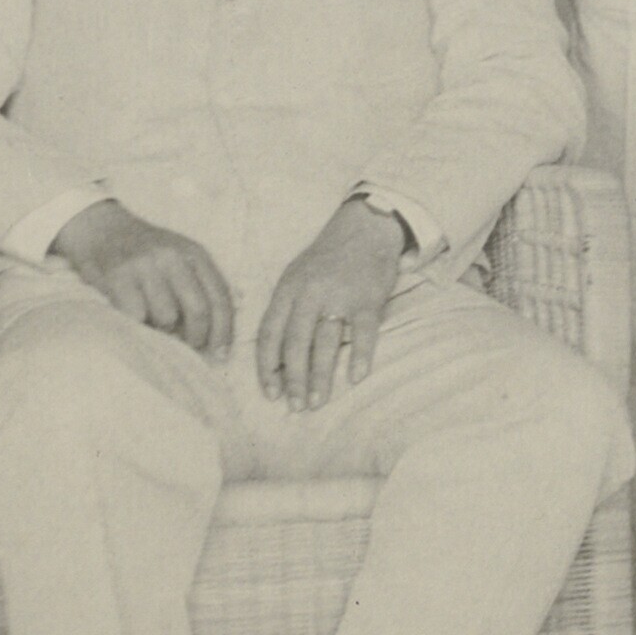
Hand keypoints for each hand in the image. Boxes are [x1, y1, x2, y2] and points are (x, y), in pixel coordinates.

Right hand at [56, 198, 236, 356]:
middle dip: (196, 337)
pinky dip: (136, 325)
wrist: (101, 229)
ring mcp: (145, 265)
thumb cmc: (144, 254)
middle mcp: (173, 256)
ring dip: (161, 330)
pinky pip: (136, 316)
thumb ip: (198, 287)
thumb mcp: (179, 259)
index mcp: (195, 253)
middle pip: (198, 310)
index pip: (220, 297)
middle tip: (188, 347)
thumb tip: (215, 339)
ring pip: (167, 317)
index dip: (223, 331)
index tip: (220, 354)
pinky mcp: (118, 275)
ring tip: (151, 322)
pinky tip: (131, 317)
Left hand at [256, 196, 409, 410]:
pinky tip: (356, 378)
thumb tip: (274, 357)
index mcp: (287, 289)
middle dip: (293, 380)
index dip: (267, 366)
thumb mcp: (296, 276)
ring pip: (324, 343)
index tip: (269, 393)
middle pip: (295, 344)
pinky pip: (362, 333)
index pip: (269, 333)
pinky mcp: (368, 299)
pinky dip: (360, 356)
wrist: (365, 227)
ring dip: (320, 377)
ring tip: (317, 402)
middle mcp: (309, 293)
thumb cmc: (327, 259)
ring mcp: (339, 296)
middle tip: (294, 407)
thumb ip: (285, 310)